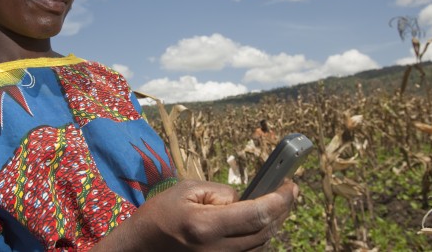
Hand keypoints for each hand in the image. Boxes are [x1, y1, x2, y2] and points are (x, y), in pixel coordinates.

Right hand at [93, 179, 298, 250]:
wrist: (141, 247)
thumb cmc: (160, 214)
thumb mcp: (187, 190)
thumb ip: (221, 193)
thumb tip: (246, 198)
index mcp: (207, 226)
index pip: (257, 213)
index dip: (280, 200)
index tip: (290, 186)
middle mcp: (217, 249)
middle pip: (264, 231)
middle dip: (282, 209)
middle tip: (289, 191)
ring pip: (261, 244)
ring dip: (272, 223)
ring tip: (274, 204)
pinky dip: (259, 236)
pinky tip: (257, 222)